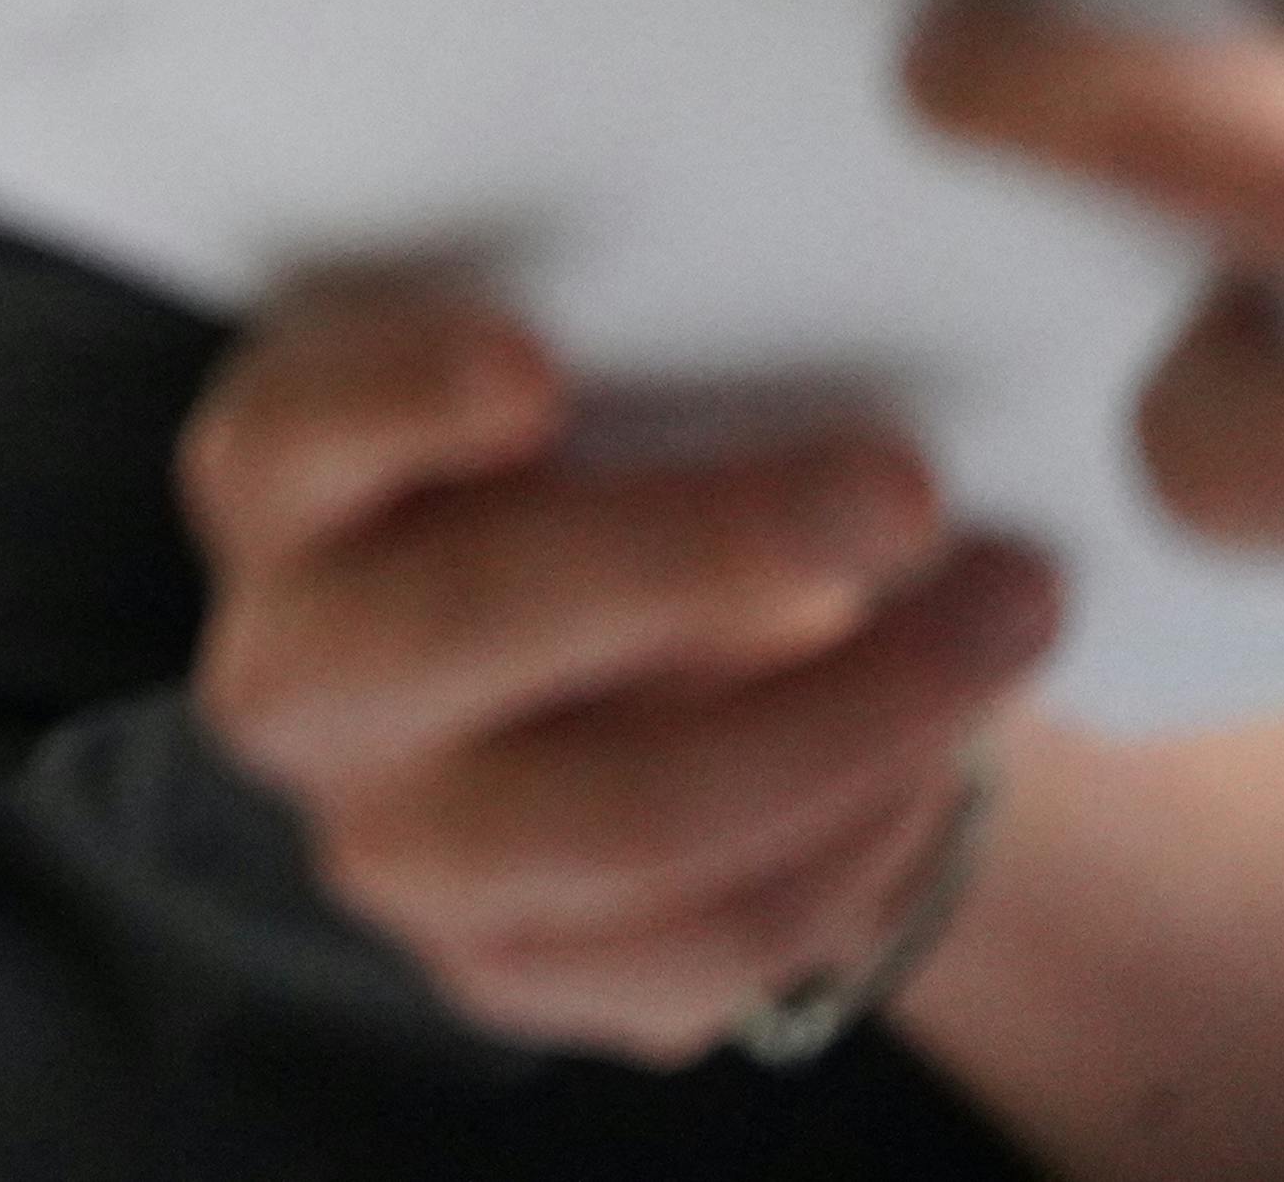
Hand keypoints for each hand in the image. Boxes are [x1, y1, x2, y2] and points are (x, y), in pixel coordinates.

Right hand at [186, 283, 1054, 1059]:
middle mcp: (294, 677)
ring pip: (616, 818)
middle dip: (707, 551)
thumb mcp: (594, 384)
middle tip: (903, 489)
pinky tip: (938, 754)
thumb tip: (848, 309)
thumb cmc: (614, 468)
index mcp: (278, 489)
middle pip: (467, 623)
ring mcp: (387, 844)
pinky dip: (858, 844)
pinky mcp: (507, 974)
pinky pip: (710, 940)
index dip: (398, 403)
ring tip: (1005, 612)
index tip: (536, 369)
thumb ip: (646, 345)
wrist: (638, 678)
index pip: (291, 438)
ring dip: (848, 717)